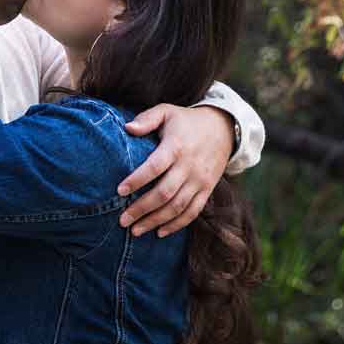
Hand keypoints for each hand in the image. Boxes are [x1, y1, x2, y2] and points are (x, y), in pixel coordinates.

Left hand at [116, 105, 234, 236]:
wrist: (223, 128)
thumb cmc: (187, 121)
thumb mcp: (167, 111)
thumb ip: (147, 119)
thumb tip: (127, 128)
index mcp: (176, 146)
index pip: (154, 166)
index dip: (137, 180)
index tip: (119, 191)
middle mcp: (189, 166)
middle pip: (164, 193)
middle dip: (142, 209)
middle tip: (122, 220)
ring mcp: (200, 180)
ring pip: (177, 207)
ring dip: (155, 221)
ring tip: (135, 231)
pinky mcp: (207, 189)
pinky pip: (193, 212)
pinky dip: (176, 225)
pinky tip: (159, 232)